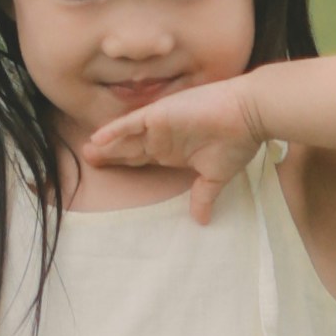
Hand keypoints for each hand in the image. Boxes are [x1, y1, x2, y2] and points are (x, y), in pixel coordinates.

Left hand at [79, 79, 268, 221]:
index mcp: (173, 151)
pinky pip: (131, 123)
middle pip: (129, 150)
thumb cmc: (236, 141)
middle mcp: (162, 138)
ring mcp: (159, 126)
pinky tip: (97, 138)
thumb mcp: (216, 175)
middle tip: (86, 161)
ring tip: (87, 153)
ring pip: (126, 138)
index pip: (142, 160)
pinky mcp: (159, 114)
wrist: (249, 115)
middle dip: (109, 157)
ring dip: (106, 146)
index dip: (123, 165)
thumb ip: (203, 195)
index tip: (104, 172)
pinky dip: (114, 131)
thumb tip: (203, 221)